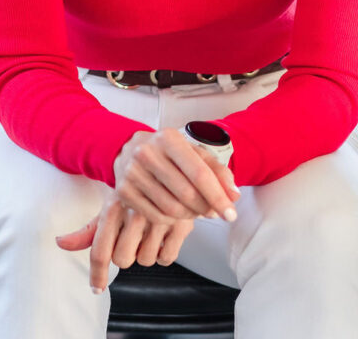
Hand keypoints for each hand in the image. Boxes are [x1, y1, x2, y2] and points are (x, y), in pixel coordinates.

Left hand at [55, 193, 196, 291]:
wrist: (167, 167)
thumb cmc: (133, 193)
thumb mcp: (110, 206)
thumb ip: (87, 230)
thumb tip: (59, 243)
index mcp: (114, 205)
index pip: (100, 250)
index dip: (97, 274)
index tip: (96, 288)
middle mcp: (136, 210)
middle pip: (122, 259)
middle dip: (125, 253)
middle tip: (131, 237)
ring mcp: (160, 216)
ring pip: (145, 260)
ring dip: (145, 251)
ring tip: (149, 231)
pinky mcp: (181, 223)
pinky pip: (166, 258)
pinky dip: (163, 252)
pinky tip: (162, 234)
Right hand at [113, 128, 239, 224]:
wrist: (129, 149)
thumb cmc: (168, 152)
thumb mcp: (192, 152)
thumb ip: (216, 170)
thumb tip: (234, 195)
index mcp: (168, 138)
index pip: (198, 172)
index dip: (218, 196)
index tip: (231, 214)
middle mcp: (147, 153)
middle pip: (186, 193)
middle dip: (206, 208)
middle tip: (214, 212)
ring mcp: (132, 173)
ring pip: (172, 208)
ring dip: (190, 215)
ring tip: (195, 210)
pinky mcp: (123, 192)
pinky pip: (156, 216)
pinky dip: (172, 219)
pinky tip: (177, 210)